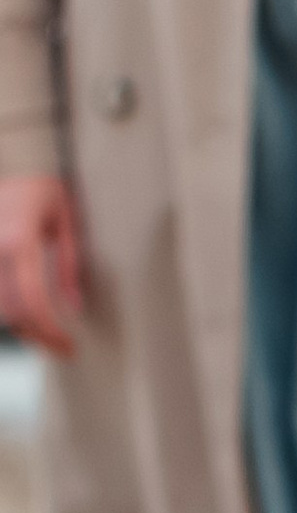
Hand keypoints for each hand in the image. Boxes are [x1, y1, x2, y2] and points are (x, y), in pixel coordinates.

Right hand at [0, 174, 81, 355]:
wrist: (14, 165)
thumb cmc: (43, 191)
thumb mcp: (67, 222)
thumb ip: (70, 266)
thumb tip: (74, 308)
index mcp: (20, 239)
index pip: (32, 299)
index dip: (49, 329)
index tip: (67, 346)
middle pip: (10, 310)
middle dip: (37, 335)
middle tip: (61, 346)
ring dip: (20, 327)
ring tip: (45, 333)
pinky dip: (7, 311)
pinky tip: (26, 318)